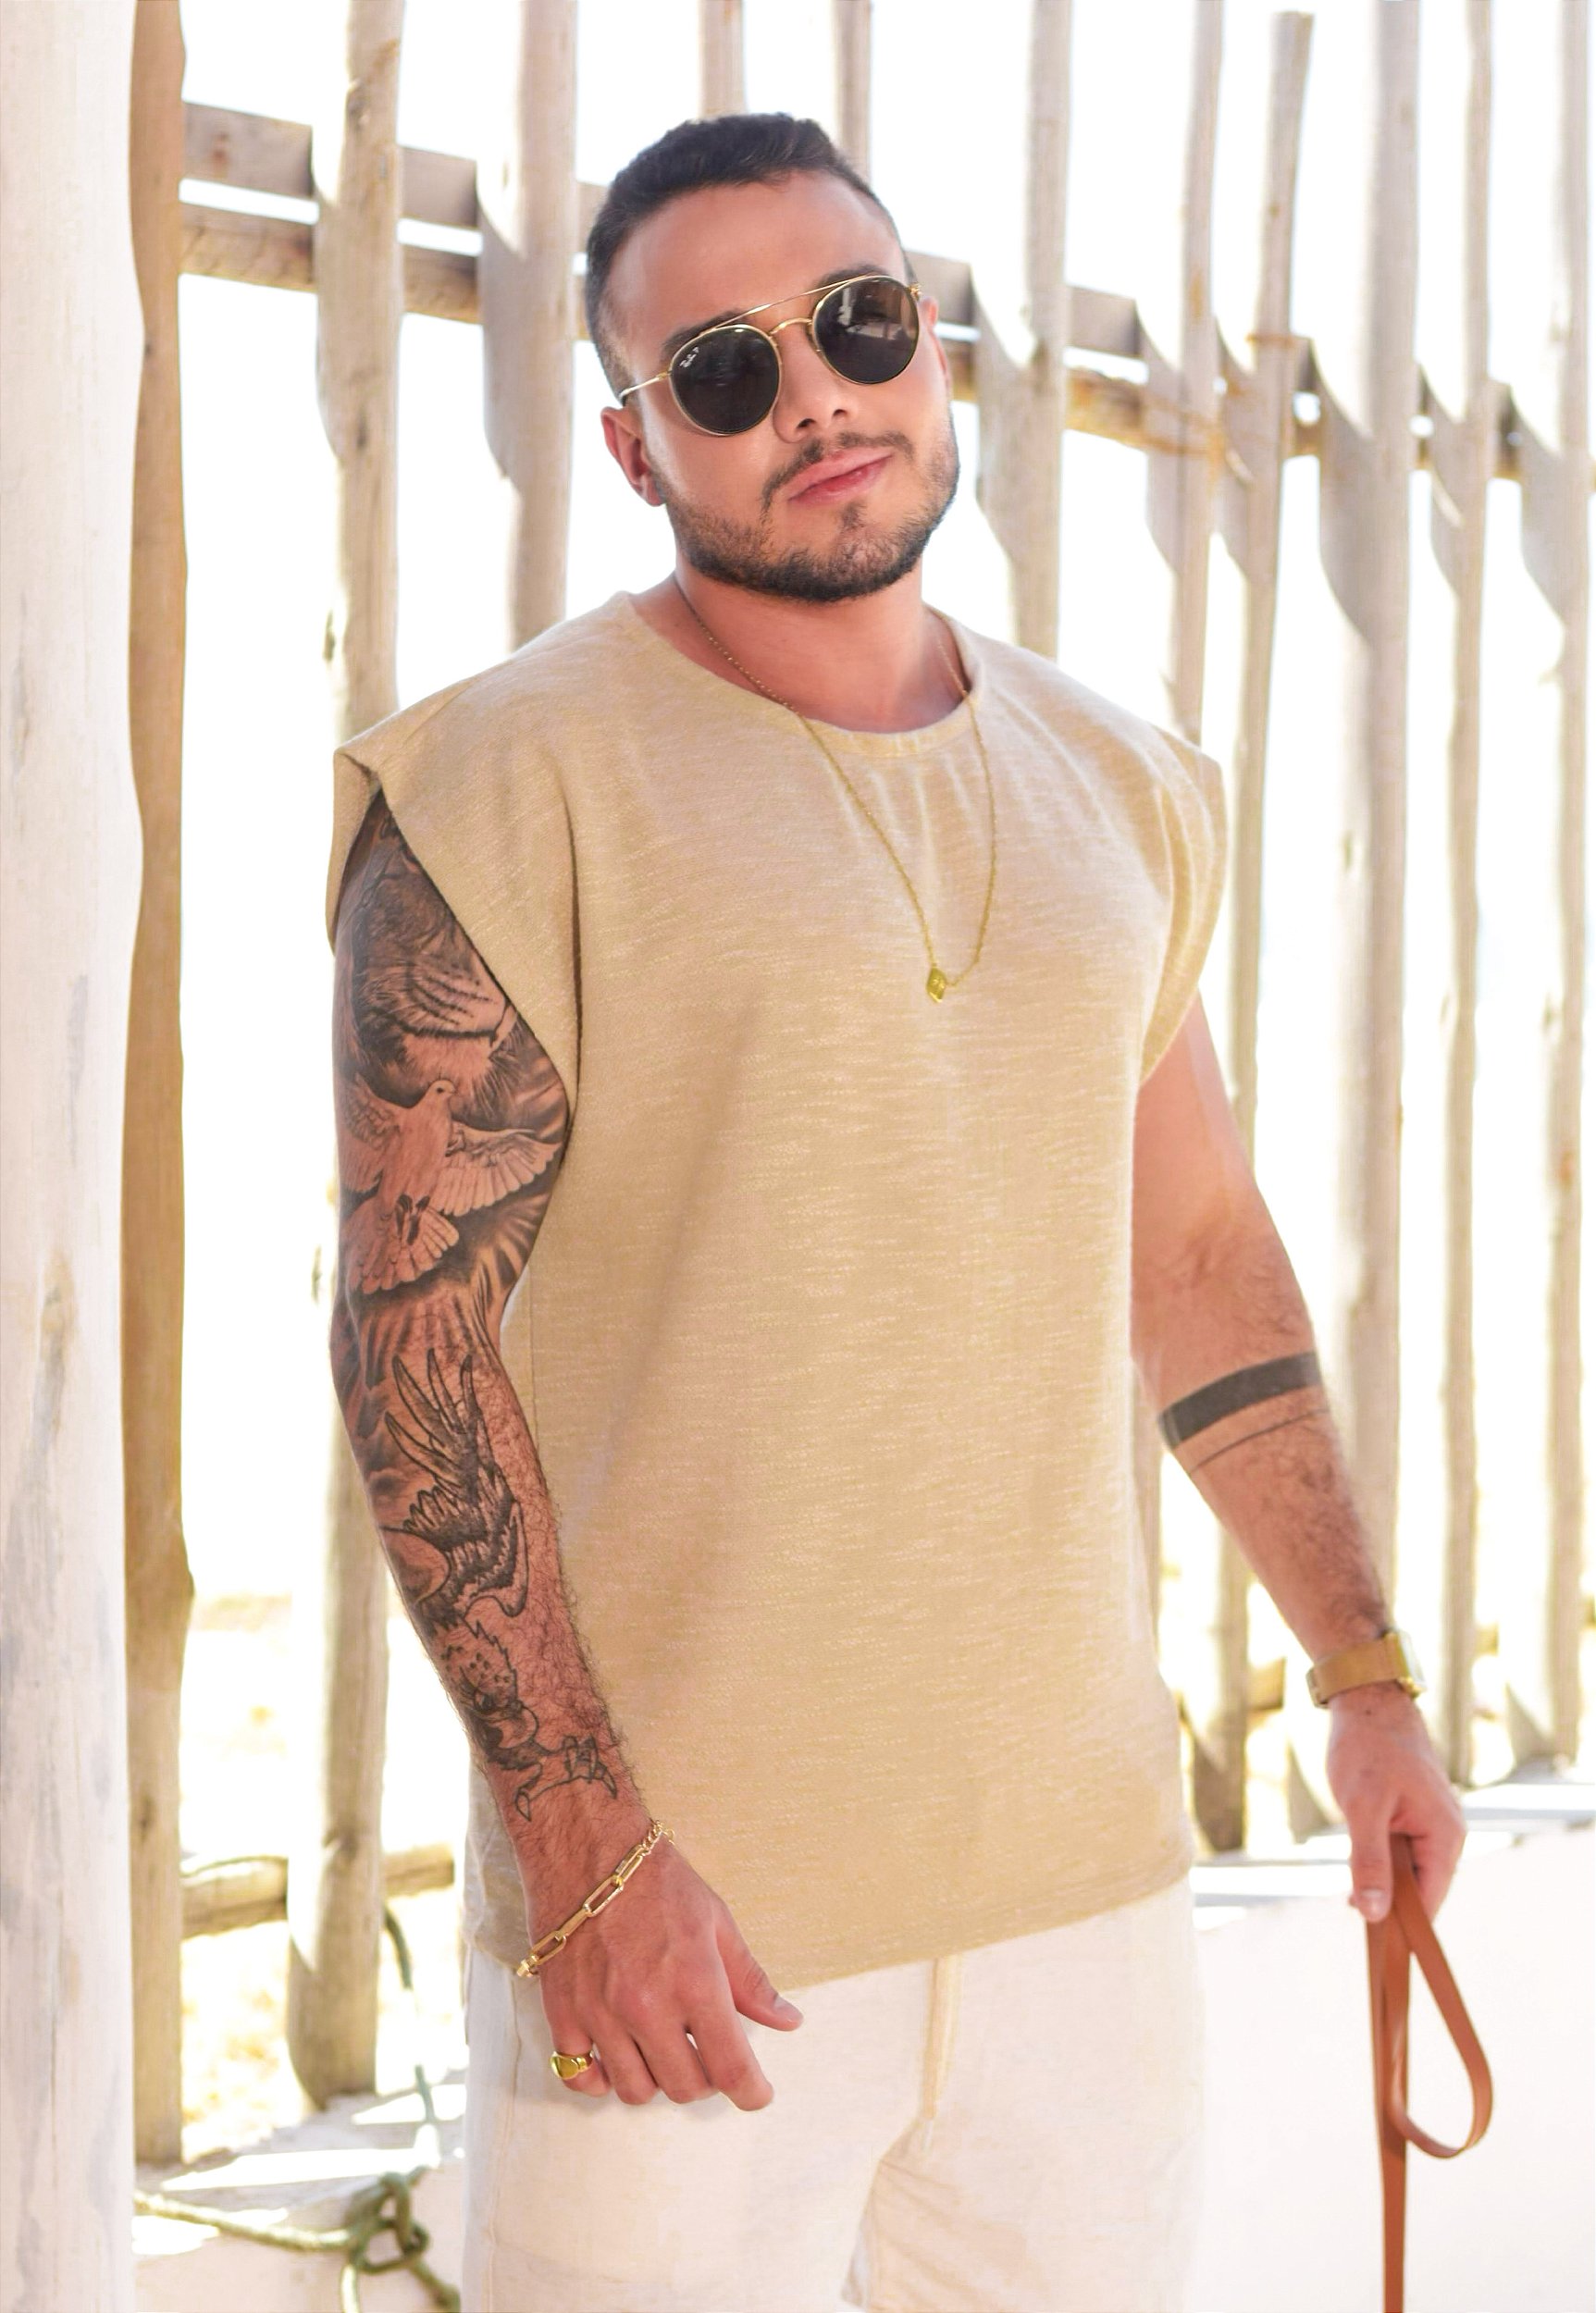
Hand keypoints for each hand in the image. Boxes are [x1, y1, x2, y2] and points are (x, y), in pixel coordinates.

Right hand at [526, 1828, 803, 2110]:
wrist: (588, 1849)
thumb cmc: (658, 1882)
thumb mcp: (717, 1922)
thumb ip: (750, 1981)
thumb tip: (788, 2021)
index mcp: (694, 1982)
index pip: (730, 2067)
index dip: (751, 2092)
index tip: (757, 2094)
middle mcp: (647, 2007)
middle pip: (685, 2087)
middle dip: (705, 2080)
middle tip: (705, 2052)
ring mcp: (600, 2014)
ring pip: (635, 2090)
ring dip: (656, 2079)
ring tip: (662, 2046)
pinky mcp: (562, 2013)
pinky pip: (580, 2076)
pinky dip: (601, 2077)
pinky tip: (616, 2054)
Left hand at [1324, 1683, 1467, 1923]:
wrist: (1367, 1700)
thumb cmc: (1366, 1748)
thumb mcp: (1362, 1807)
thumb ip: (1369, 1862)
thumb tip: (1374, 1915)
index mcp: (1444, 1837)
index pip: (1430, 1902)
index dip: (1404, 1928)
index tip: (1376, 1950)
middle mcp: (1446, 1834)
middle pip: (1421, 1891)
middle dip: (1388, 1903)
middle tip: (1349, 1911)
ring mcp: (1431, 1824)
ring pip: (1407, 1872)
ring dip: (1381, 1882)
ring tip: (1348, 1894)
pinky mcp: (1413, 1815)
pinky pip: (1400, 1853)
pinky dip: (1380, 1863)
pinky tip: (1355, 1868)